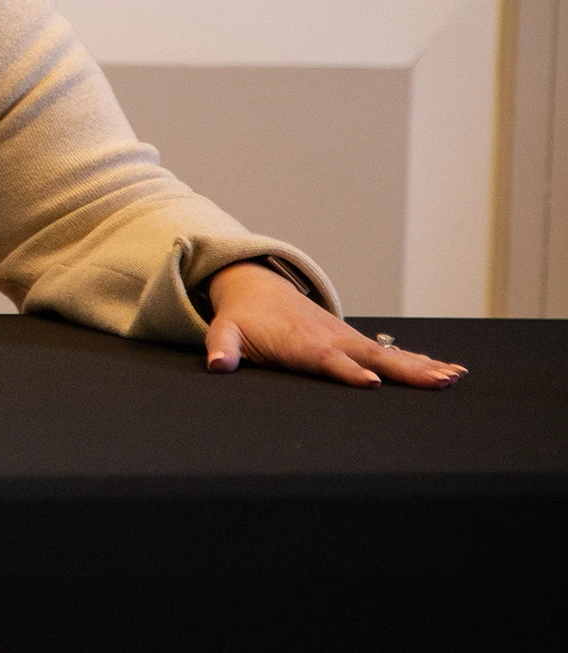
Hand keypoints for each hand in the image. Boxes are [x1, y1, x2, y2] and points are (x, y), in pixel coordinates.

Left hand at [204, 260, 467, 388]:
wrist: (257, 286)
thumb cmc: (242, 317)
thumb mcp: (225, 330)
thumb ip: (221, 347)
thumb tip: (216, 365)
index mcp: (301, 344)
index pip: (327, 360)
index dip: (348, 371)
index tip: (372, 382)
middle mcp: (330, 340)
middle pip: (372, 357)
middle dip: (406, 369)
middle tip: (440, 381)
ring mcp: (346, 339)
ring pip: (389, 354)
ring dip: (422, 365)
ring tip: (454, 378)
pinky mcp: (354, 341)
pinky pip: (392, 353)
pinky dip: (419, 361)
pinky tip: (448, 372)